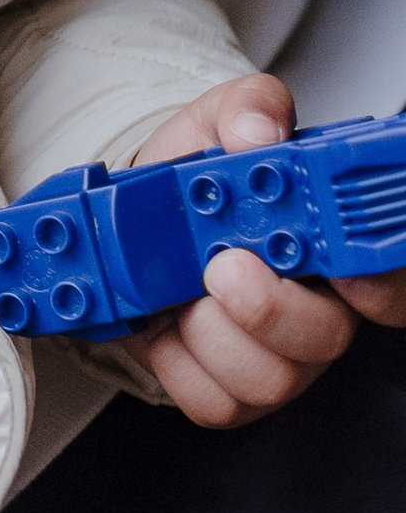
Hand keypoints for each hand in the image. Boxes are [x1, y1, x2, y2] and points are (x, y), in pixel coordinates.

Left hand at [125, 71, 405, 425]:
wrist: (133, 225)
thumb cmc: (194, 184)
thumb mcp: (215, 124)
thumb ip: (247, 112)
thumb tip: (258, 130)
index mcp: (331, 247)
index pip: (391, 281)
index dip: (381, 284)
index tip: (343, 267)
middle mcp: (318, 308)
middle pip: (328, 338)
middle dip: (270, 308)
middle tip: (224, 266)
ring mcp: (277, 356)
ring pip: (270, 377)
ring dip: (212, 332)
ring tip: (182, 290)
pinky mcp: (230, 390)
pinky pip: (214, 401)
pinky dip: (177, 363)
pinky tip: (166, 324)